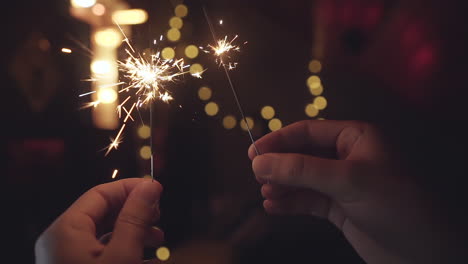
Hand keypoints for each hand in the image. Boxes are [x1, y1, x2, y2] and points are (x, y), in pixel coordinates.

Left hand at [35, 178, 163, 263]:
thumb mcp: (122, 255)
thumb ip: (135, 219)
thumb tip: (149, 185)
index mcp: (65, 231)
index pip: (100, 193)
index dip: (130, 188)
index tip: (156, 190)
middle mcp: (62, 243)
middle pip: (103, 213)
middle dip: (135, 213)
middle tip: (158, 215)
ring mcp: (68, 259)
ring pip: (105, 235)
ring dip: (135, 233)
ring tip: (157, 238)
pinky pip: (103, 253)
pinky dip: (126, 250)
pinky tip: (148, 256)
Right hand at [249, 120, 461, 263]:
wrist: (425, 253)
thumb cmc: (398, 205)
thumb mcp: (347, 180)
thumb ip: (301, 170)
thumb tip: (260, 162)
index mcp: (356, 137)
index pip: (308, 131)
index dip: (278, 140)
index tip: (253, 152)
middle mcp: (348, 157)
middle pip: (302, 155)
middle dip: (279, 166)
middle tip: (256, 174)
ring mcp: (344, 184)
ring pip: (302, 180)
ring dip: (282, 186)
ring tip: (266, 194)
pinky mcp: (340, 209)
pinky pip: (308, 201)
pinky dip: (290, 203)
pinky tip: (275, 207)